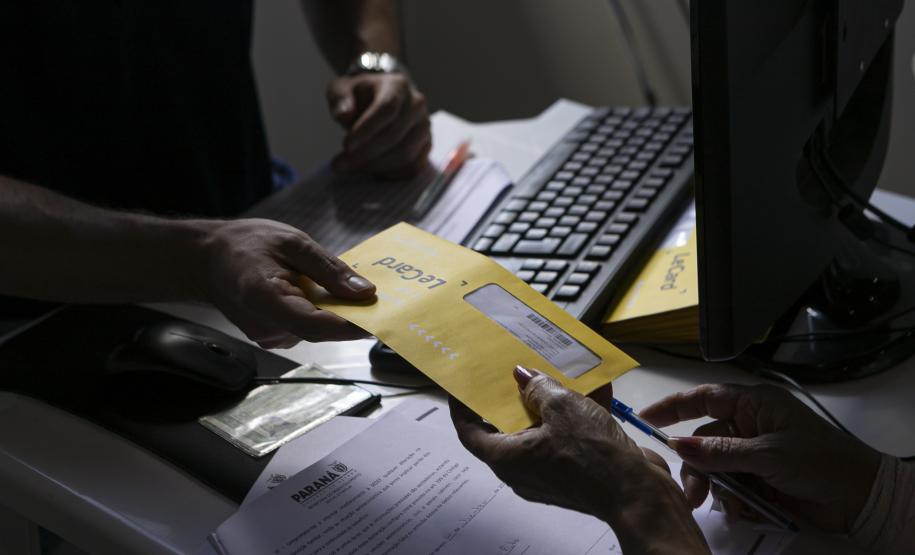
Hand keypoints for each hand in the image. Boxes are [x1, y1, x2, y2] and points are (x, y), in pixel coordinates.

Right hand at [190, 218, 374, 347]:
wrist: (207, 259)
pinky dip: (318, 312)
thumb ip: (329, 269)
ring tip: (335, 285)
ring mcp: (268, 336)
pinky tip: (315, 292)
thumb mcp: (293, 242)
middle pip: (320, 330)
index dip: (349, 326)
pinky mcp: (272, 336)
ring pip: (316, 330)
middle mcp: (266, 326)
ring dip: (332, 312)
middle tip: (373, 296)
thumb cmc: (246, 244)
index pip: (314, 325)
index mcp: (265, 299)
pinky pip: (305, 328)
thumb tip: (364, 292)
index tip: (379, 319)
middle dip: (349, 315)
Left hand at [327, 72, 430, 178]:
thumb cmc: (359, 96)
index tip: (345, 146)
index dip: (367, 130)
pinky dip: (390, 174)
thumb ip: (340, 99)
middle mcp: (416, 105)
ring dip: (375, 166)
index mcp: (397, 86)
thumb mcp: (342, 89)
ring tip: (350, 168)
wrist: (380, 101)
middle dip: (365, 154)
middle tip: (339, 164)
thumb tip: (343, 114)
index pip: (387, 109)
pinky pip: (412, 167)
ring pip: (405, 154)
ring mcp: (424, 127)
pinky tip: (369, 172)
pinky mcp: (426, 146)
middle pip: (395, 135)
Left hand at [451, 367, 708, 554]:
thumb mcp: (562, 407)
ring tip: (555, 370)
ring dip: (549, 401)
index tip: (463, 384)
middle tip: (512, 369)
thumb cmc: (593, 454)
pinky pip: (567, 437)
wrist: (638, 492)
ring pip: (542, 430)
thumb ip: (539, 387)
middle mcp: (523, 470)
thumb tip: (524, 377)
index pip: (469, 431)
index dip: (463, 406)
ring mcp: (550, 473)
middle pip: (506, 428)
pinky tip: (591, 387)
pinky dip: (575, 414)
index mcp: (507, 458)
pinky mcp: (575, 472)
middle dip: (512, 396)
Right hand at [640, 384, 880, 532]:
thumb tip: (679, 445)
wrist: (862, 498)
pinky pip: (730, 486)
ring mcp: (754, 453)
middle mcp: (750, 425)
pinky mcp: (760, 479)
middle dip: (697, 466)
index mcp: (755, 404)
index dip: (673, 407)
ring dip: (715, 486)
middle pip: (704, 440)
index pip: (704, 398)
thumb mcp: (769, 454)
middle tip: (694, 493)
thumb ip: (721, 451)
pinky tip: (745, 509)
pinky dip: (732, 499)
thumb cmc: (822, 463)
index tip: (646, 419)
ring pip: (714, 467)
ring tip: (728, 505)